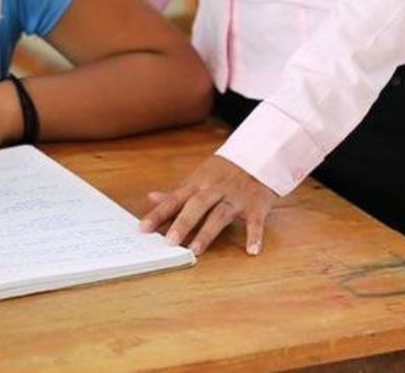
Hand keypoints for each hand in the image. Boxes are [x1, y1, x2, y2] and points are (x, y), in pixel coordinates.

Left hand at [141, 155, 277, 255]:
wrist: (260, 154)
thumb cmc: (225, 171)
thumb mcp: (200, 176)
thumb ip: (177, 191)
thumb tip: (152, 197)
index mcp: (199, 183)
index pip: (175, 198)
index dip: (159, 213)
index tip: (144, 228)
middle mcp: (216, 190)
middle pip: (197, 205)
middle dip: (183, 222)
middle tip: (170, 241)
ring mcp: (236, 198)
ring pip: (221, 214)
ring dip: (208, 232)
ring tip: (196, 250)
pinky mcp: (256, 206)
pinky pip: (255, 221)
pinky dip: (254, 235)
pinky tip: (251, 250)